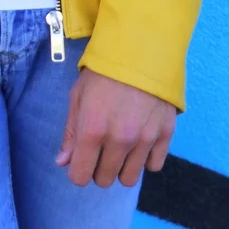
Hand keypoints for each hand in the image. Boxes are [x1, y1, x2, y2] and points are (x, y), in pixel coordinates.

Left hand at [56, 68, 175, 187]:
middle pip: (104, 179)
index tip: (81, 158)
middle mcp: (119, 140)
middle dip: (98, 168)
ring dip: (121, 166)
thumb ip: (71, 132)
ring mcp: (145, 139)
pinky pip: (153, 166)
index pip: (80, 177)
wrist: (141, 49)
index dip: (78, 170)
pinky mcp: (165, 135)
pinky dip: (145, 158)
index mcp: (92, 130)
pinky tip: (140, 139)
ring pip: (129, 178)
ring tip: (120, 144)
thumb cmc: (103, 71)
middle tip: (101, 147)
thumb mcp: (78, 95)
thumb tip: (63, 163)